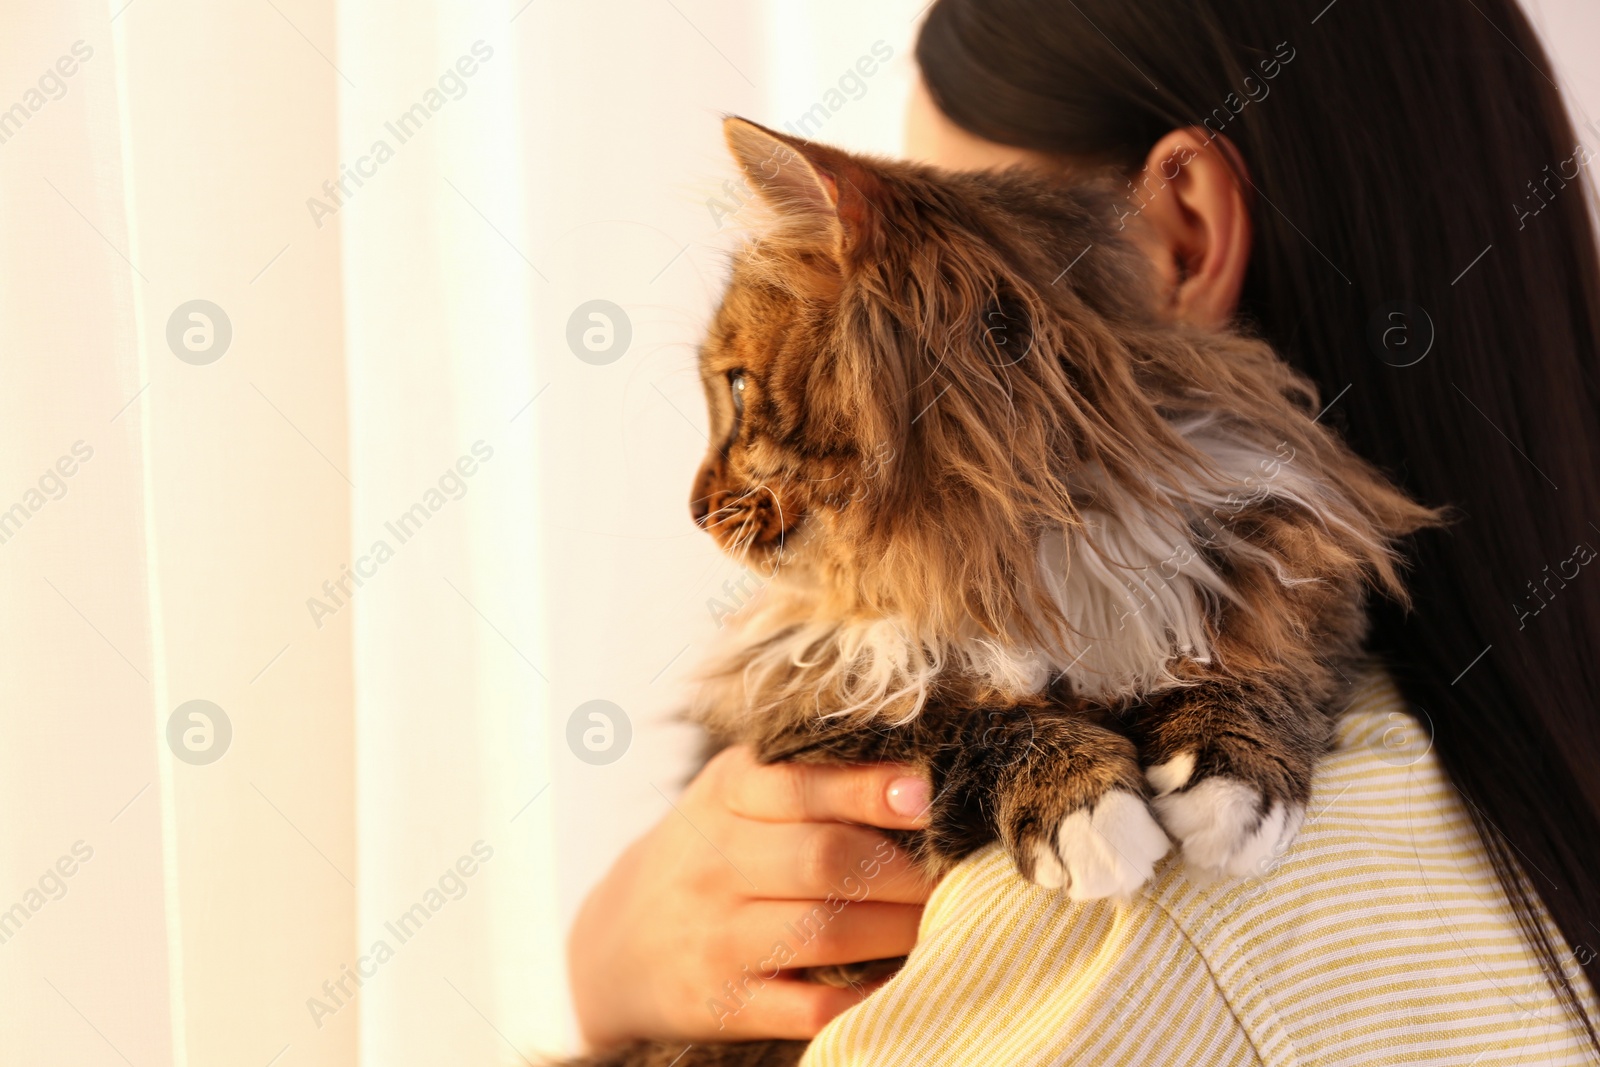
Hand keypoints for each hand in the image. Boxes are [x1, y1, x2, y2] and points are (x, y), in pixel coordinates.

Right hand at [567, 746, 935, 1048]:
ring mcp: (717, 937)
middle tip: (947, 875)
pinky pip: (808, 1006)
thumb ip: (809, 774)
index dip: (870, 791)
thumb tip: (916, 774)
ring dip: (897, 929)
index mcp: (725, 794)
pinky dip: (862, 996)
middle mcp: (714, 862)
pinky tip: (894, 979)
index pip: (802, 785)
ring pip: (825, 931)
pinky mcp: (722, 1003)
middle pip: (825, 859)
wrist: (617, 943)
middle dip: (903, 871)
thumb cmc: (709, 853)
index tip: (926, 798)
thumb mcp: (736, 795)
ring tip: (934, 921)